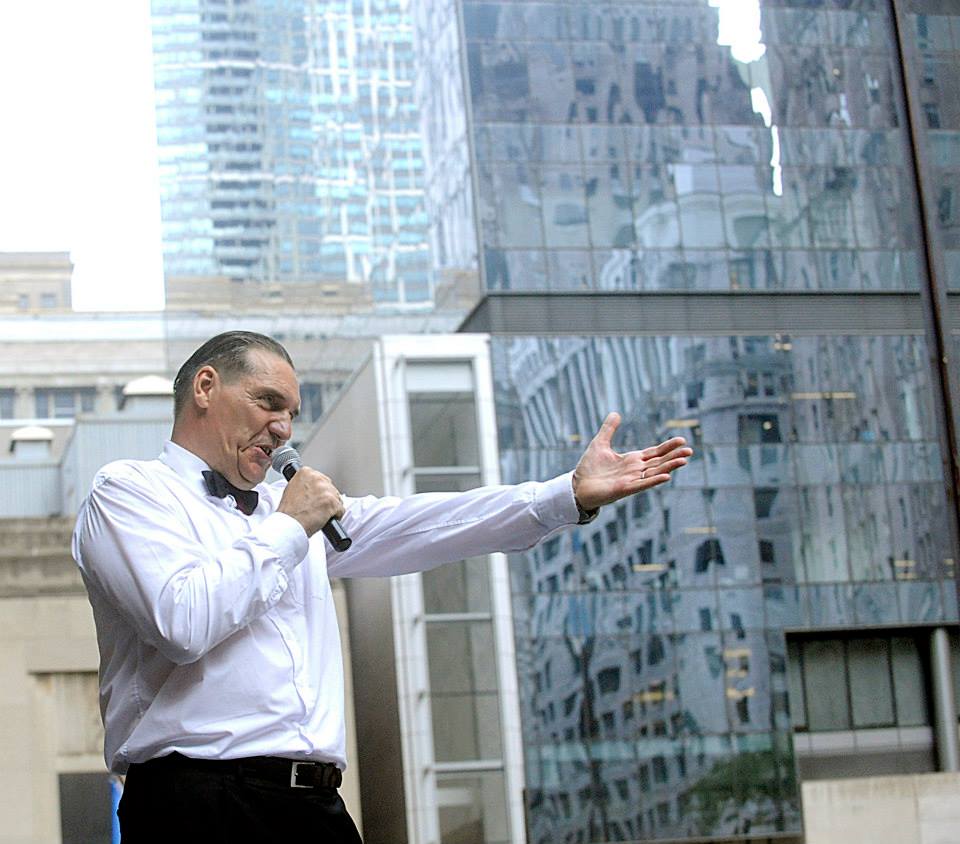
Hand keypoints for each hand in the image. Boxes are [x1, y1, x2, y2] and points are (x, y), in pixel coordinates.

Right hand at [276, 466, 344, 536]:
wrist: (289, 524)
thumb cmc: (289, 512)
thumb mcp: (292, 489)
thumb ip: (304, 485)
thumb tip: (312, 487)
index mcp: (306, 472)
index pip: (322, 479)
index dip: (320, 491)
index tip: (316, 498)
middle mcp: (316, 478)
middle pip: (331, 488)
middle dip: (327, 498)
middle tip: (317, 508)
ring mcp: (325, 489)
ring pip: (337, 498)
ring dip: (332, 507)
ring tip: (319, 514)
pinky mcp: (332, 501)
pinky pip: (340, 510)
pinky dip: (336, 516)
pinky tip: (324, 519)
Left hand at [572, 412, 692, 510]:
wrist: (577, 486)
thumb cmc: (589, 468)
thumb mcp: (600, 443)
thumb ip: (609, 429)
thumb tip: (615, 413)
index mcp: (632, 460)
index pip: (654, 453)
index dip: (668, 447)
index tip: (682, 440)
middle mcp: (635, 470)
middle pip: (659, 462)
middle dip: (674, 456)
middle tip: (690, 451)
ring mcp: (631, 480)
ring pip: (655, 472)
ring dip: (669, 467)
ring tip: (684, 460)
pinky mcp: (625, 489)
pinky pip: (642, 484)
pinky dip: (654, 480)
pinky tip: (667, 476)